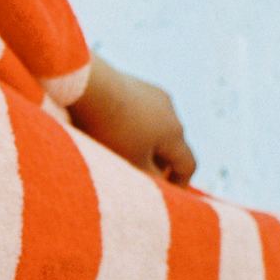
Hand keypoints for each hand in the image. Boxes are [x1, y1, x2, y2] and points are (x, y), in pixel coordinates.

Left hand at [70, 54, 196, 183]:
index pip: (188, 164)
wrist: (91, 86)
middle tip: (142, 178)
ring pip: (156, 128)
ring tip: (123, 155)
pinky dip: (133, 126)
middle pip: (173, 146)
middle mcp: (171, 111)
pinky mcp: (135, 83)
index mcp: (175, 133)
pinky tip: (111, 130)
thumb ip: (151, 180)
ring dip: (146, 144)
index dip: (180, 183)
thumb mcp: (131, 163)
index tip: (168, 196)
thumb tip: (162, 188)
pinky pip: (140, 111)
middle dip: (160, 164)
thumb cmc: (110, 130)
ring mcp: (154, 93)